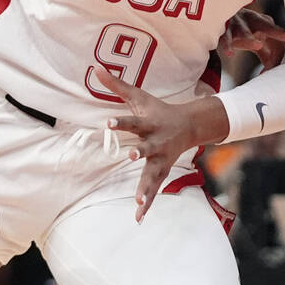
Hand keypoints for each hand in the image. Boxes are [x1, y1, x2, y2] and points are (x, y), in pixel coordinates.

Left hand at [98, 70, 218, 222]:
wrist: (190, 125)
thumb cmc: (158, 110)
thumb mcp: (139, 96)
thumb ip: (115, 85)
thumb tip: (95, 67)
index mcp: (148, 123)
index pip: (132, 121)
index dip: (120, 122)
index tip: (108, 122)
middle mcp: (156, 142)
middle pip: (147, 148)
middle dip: (140, 152)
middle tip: (131, 156)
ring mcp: (161, 158)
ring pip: (153, 174)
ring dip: (146, 187)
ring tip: (137, 202)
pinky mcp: (162, 171)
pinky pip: (154, 188)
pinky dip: (148, 203)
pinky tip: (139, 217)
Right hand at [218, 8, 284, 70]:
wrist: (221, 14)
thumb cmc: (245, 30)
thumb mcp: (259, 40)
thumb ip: (269, 56)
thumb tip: (271, 74)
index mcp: (262, 23)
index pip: (276, 30)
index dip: (284, 34)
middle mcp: (251, 21)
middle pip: (265, 26)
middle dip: (277, 31)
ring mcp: (237, 25)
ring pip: (244, 31)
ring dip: (251, 38)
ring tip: (258, 45)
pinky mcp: (224, 32)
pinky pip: (226, 39)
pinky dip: (228, 46)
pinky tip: (230, 53)